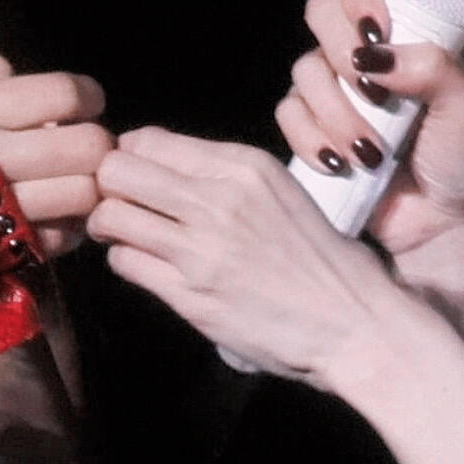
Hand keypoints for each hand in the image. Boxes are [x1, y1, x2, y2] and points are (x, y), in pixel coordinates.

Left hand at [88, 127, 407, 386]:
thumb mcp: (281, 193)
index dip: (129, 158)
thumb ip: (224, 176)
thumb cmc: (323, 261)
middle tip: (119, 205)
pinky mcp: (192, 296)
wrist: (356, 323)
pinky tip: (147, 267)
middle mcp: (219, 199)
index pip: (147, 140)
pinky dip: (126, 262)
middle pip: (117, 171)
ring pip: (111, 215)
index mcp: (245, 166)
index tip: (135, 178)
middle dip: (107, 187)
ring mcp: (202, 249)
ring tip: (125, 236)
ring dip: (109, 226)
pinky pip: (125, 264)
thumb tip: (157, 162)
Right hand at [278, 0, 463, 280]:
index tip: (378, 27)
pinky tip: (345, 164)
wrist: (445, 226)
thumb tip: (376, 56)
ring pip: (304, 70)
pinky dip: (314, 140)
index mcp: (406, 30)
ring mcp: (335, 89)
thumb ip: (433, 67)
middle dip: (341, 51)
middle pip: (320, 9)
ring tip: (373, 152)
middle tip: (375, 92)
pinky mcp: (313, 129)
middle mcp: (365, 53)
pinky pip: (289, 115)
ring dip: (339, 113)